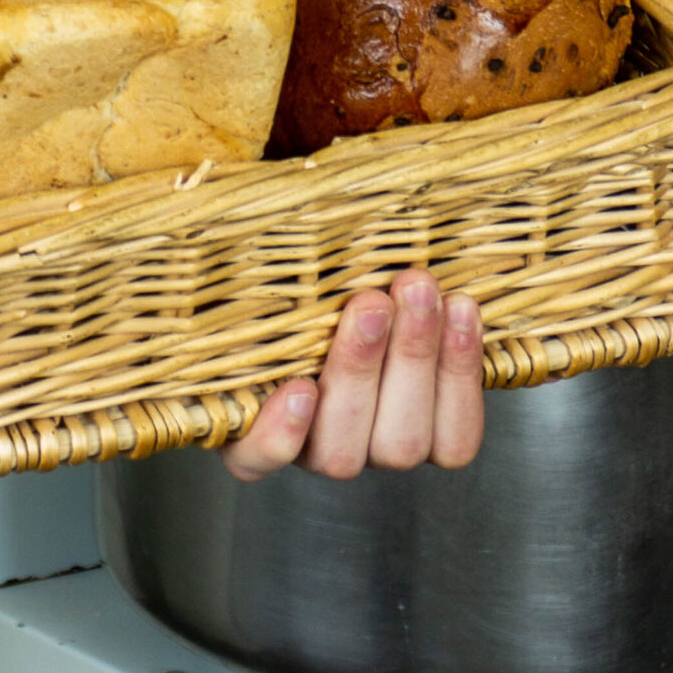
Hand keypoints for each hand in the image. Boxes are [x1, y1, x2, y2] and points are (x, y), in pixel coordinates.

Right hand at [222, 267, 480, 480]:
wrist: (373, 290)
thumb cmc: (292, 278)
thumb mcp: (255, 273)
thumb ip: (246, 273)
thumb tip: (211, 214)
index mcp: (253, 422)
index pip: (253, 458)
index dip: (277, 437)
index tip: (298, 387)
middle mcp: (316, 450)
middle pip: (340, 449)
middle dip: (360, 368)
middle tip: (369, 302)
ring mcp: (378, 450)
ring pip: (401, 443)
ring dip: (416, 360)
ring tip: (418, 289)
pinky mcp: (437, 442)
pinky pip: (456, 438)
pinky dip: (461, 375)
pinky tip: (461, 312)